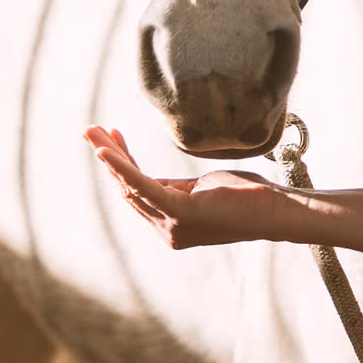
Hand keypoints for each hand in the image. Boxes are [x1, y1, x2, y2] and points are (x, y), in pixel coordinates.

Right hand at [83, 126, 285, 248]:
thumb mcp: (202, 189)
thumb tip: (156, 180)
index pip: (139, 192)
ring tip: (92, 132)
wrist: (274, 209)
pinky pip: (143, 186)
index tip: (111, 135)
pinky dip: (123, 167)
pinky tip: (106, 152)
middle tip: (89, 131)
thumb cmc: (245, 197)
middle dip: (107, 157)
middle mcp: (167, 231)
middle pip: (128, 189)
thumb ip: (177, 188)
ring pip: (131, 186)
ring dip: (110, 156)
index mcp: (172, 226)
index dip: (121, 164)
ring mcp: (172, 225)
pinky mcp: (180, 212)